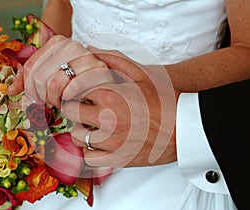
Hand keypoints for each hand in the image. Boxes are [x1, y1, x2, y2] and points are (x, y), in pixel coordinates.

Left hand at [8, 35, 110, 107]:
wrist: (105, 82)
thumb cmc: (74, 81)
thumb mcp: (50, 75)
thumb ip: (28, 80)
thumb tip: (11, 91)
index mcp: (58, 42)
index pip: (30, 68)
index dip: (28, 88)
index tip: (34, 98)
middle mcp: (73, 46)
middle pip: (40, 77)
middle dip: (41, 96)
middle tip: (48, 102)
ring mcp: (88, 57)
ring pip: (56, 83)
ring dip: (55, 99)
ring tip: (60, 102)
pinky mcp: (100, 72)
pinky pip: (76, 87)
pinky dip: (69, 97)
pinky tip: (69, 100)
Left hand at [62, 49, 178, 167]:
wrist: (184, 127)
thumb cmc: (165, 100)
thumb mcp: (141, 73)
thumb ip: (113, 60)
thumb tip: (90, 51)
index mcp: (110, 96)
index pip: (74, 90)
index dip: (75, 89)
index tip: (80, 92)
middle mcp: (106, 119)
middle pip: (71, 112)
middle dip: (75, 107)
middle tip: (85, 107)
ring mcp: (111, 142)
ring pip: (76, 136)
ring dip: (81, 129)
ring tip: (94, 126)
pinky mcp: (117, 159)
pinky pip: (89, 158)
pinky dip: (90, 151)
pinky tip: (99, 143)